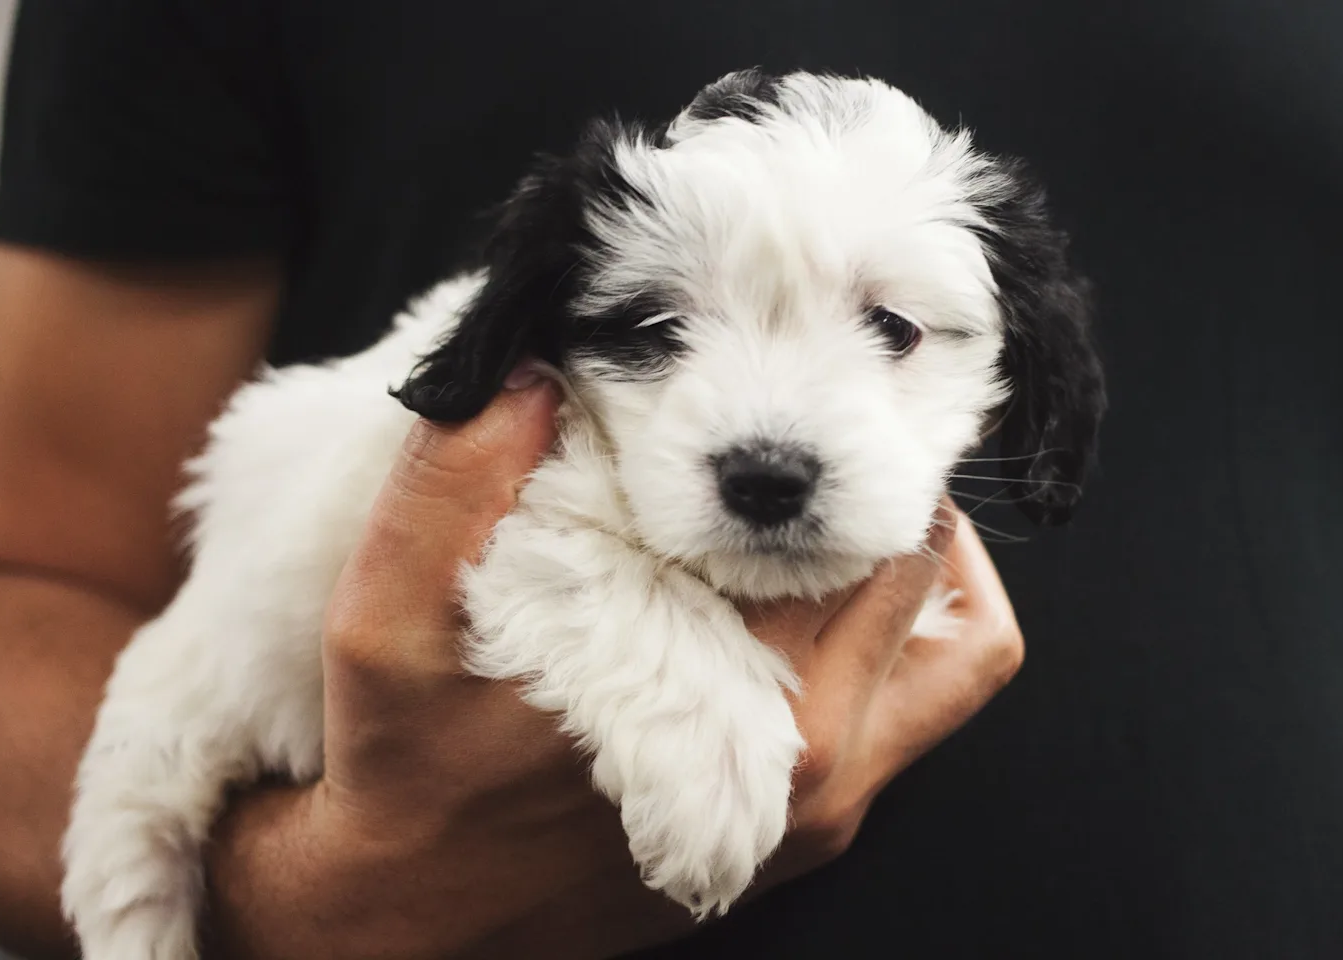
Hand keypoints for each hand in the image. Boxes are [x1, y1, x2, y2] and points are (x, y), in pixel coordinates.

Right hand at [204, 369, 1023, 959]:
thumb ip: (453, 479)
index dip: (856, 448)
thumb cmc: (407, 767)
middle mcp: (809, 771)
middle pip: (929, 589)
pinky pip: (918, 715)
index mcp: (734, 712)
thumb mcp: (387, 614)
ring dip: (917, 568)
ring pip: (955, 660)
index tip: (818, 389)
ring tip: (842, 504)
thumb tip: (536, 367)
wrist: (414, 920)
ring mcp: (823, 811)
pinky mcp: (814, 834)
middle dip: (892, 493)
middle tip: (828, 428)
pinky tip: (813, 590)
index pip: (871, 545)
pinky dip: (900, 636)